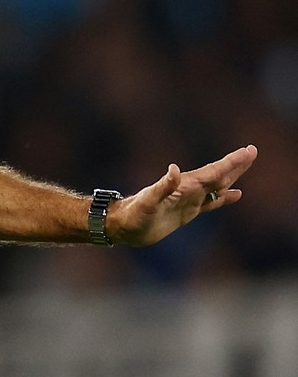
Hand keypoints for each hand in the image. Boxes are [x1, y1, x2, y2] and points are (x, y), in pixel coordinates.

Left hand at [109, 145, 257, 245]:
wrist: (124, 226)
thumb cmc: (134, 214)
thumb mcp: (148, 201)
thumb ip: (163, 186)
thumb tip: (175, 169)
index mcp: (183, 186)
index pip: (212, 172)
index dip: (231, 163)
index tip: (247, 151)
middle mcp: (188, 191)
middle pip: (218, 175)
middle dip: (235, 165)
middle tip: (252, 151)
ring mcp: (188, 200)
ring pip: (216, 186)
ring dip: (232, 176)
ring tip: (246, 164)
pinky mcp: (186, 212)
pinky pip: (210, 203)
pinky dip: (224, 197)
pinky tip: (236, 194)